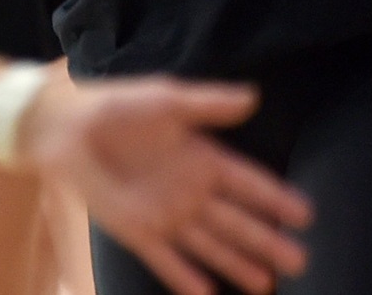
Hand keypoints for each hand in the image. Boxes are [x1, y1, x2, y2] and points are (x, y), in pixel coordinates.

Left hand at [21, 76, 312, 294]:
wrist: (65, 128)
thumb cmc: (118, 107)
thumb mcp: (166, 100)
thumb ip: (209, 104)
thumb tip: (253, 97)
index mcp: (202, 158)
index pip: (248, 183)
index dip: (275, 199)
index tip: (306, 215)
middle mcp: (190, 191)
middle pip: (236, 222)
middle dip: (266, 241)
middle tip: (300, 260)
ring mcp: (165, 214)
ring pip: (209, 245)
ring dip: (236, 264)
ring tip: (266, 284)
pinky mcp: (136, 230)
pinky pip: (165, 259)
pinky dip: (184, 277)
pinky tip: (207, 294)